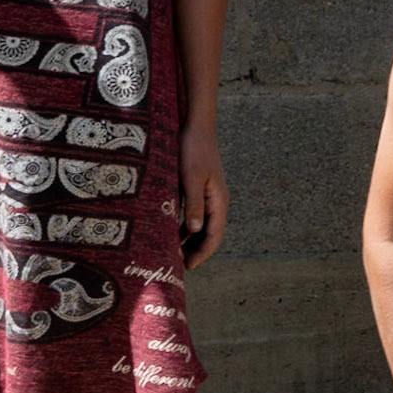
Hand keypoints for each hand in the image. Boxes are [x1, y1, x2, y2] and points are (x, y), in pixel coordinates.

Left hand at [179, 122, 227, 268]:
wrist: (197, 126)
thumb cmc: (193, 150)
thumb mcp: (190, 178)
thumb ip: (193, 205)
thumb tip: (194, 231)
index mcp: (218, 200)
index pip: (214, 234)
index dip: (203, 252)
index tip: (189, 266)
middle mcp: (217, 200)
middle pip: (210, 233)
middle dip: (197, 250)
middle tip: (180, 265)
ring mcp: (209, 195)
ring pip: (202, 225)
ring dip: (191, 240)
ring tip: (176, 253)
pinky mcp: (200, 189)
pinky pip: (195, 214)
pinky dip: (186, 226)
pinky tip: (173, 233)